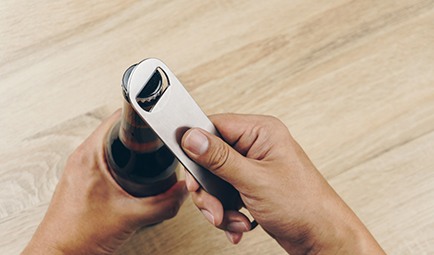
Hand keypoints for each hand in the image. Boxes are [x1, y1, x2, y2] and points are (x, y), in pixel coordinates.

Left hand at [22, 110, 187, 254]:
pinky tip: (132, 174)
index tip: (158, 118)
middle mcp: (82, 158)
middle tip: (159, 139)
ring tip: (148, 154)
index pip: (119, 117)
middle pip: (117, 130)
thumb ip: (164, 203)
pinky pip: (105, 160)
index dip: (142, 115)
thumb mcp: (132, 217)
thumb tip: (183, 191)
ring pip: (111, 145)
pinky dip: (121, 161)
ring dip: (130, 147)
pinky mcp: (81, 180)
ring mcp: (80, 169)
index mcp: (90, 156)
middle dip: (141, 133)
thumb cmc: (78, 236)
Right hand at [181, 114, 384, 253]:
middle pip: (210, 157)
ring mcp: (254, 167)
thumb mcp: (254, 180)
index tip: (191, 169)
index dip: (197, 146)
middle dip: (208, 188)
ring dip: (218, 205)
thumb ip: (219, 158)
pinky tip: (239, 223)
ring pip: (215, 180)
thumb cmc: (303, 205)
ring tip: (231, 219)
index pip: (214, 126)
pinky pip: (225, 194)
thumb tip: (192, 137)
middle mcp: (256, 146)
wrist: (322, 237)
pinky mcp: (251, 186)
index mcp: (261, 132)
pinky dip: (227, 213)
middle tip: (212, 206)